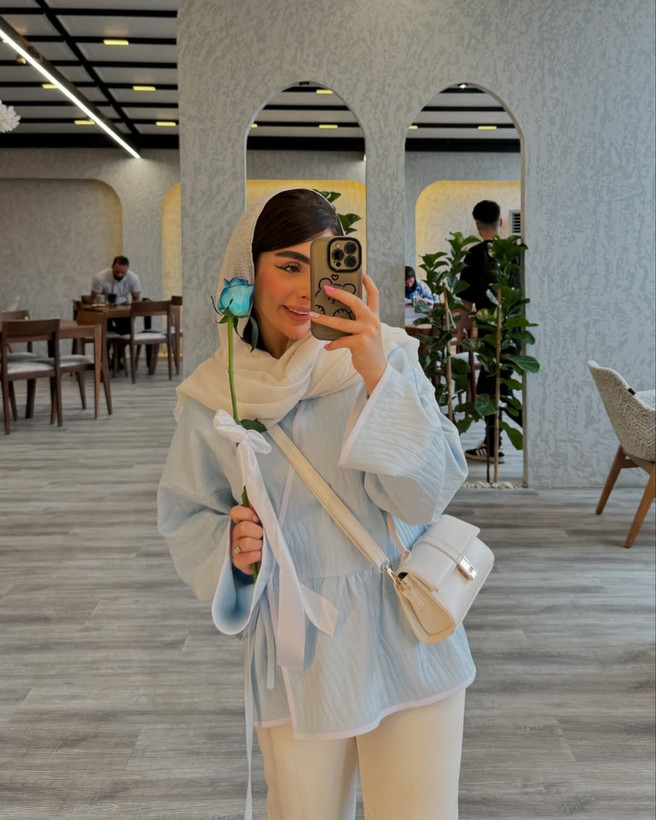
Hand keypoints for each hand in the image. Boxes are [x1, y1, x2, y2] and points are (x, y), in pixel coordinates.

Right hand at [229, 505, 261, 573]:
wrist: (266, 560)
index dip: (246, 514)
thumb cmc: (266, 539)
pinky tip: (260, 556)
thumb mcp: (265, 525)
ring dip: (258, 545)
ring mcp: (235, 548)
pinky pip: (248, 556)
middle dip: (257, 531)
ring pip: (246, 543)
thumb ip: (261, 513)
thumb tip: (259, 498)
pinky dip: (258, 555)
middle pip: (243, 528)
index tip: (257, 519)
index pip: (235, 512)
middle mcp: (235, 534)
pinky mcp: (238, 561)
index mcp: (241, 522)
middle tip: (262, 535)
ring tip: (262, 547)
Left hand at [310, 274, 386, 394]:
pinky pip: (340, 340)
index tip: (362, 273)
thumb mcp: (366, 331)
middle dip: (340, 294)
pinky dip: (332, 344)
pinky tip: (327, 346)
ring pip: (341, 322)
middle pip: (355, 302)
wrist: (376, 368)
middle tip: (326, 288)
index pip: (374, 295)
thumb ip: (356, 321)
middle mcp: (372, 321)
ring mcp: (367, 331)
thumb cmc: (368, 349)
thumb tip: (335, 313)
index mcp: (374, 316)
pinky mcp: (360, 343)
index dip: (368, 283)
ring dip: (325, 319)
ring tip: (313, 316)